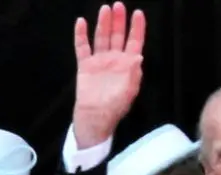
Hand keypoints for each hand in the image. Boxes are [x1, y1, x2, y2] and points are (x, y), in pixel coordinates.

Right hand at [72, 2, 145, 148]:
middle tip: (118, 5)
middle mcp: (114, 60)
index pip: (134, 42)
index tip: (138, 13)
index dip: (137, 28)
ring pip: (101, 38)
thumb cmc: (114, 107)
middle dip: (119, 21)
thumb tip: (139, 56)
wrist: (95, 118)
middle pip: (117, 36)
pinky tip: (81, 23)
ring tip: (105, 9)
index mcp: (128, 65)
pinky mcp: (85, 66)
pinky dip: (81, 36)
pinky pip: (82, 48)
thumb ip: (134, 73)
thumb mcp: (129, 92)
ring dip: (103, 24)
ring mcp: (99, 62)